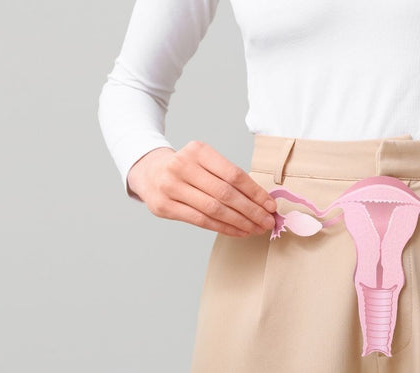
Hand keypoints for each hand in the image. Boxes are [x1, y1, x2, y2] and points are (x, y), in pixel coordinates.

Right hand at [126, 140, 277, 237]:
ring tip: (256, 229)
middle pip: (225, 193)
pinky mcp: (165, 207)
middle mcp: (182, 166)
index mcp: (198, 150)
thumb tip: (262, 201)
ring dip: (240, 222)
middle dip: (251, 211)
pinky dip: (224, 228)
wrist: (149, 172)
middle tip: (267, 221)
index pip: (234, 174)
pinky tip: (238, 231)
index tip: (270, 205)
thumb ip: (229, 177)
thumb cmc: (187, 169)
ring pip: (214, 209)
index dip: (255, 192)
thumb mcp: (205, 161)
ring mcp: (171, 187)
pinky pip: (201, 221)